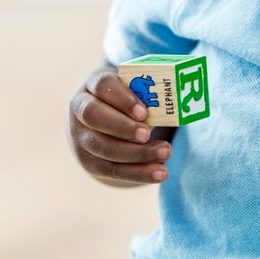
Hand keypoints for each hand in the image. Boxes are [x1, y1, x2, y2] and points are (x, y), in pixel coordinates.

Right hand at [69, 67, 172, 185]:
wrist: (100, 125)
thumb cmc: (124, 103)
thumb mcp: (129, 91)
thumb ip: (147, 93)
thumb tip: (179, 98)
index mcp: (91, 86)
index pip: (102, 85)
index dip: (123, 98)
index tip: (144, 111)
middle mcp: (80, 110)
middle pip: (93, 116)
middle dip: (122, 126)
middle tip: (148, 133)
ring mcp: (81, 138)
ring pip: (104, 147)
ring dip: (137, 153)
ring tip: (165, 152)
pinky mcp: (90, 162)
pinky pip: (113, 170)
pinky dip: (139, 173)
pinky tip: (160, 172)